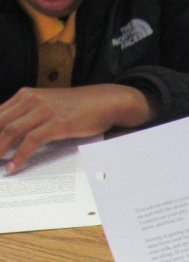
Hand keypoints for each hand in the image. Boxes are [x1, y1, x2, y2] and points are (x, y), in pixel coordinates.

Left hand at [0, 85, 157, 173]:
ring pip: (11, 131)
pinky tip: (14, 166)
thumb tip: (15, 133)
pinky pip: (32, 141)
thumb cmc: (80, 106)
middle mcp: (31, 100)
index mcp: (26, 95)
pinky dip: (20, 155)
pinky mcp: (57, 124)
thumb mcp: (50, 105)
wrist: (106, 101)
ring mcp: (44, 111)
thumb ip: (31, 115)